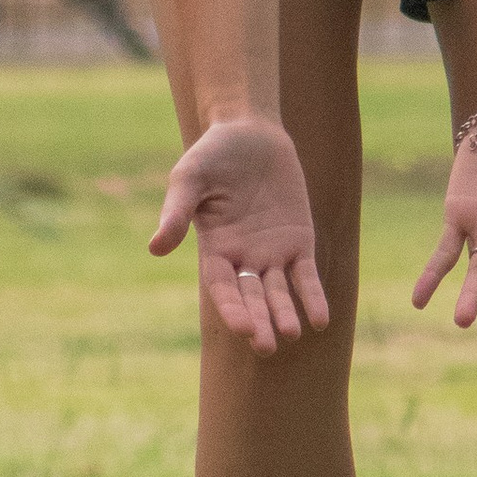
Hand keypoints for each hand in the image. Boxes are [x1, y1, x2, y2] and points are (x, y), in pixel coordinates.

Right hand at [150, 114, 330, 354]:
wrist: (249, 131)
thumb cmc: (211, 154)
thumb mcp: (189, 178)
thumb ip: (176, 212)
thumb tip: (155, 248)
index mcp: (214, 250)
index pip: (223, 288)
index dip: (232, 308)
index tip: (242, 328)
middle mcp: (243, 258)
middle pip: (251, 297)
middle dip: (259, 321)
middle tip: (265, 345)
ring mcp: (272, 252)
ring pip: (279, 292)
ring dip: (285, 313)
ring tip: (292, 333)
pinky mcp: (298, 240)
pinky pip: (306, 275)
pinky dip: (313, 296)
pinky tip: (321, 320)